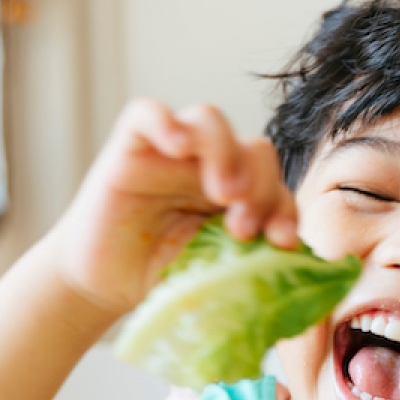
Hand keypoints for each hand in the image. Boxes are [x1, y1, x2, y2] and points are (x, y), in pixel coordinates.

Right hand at [48, 99, 298, 317]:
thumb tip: (299, 272)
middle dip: (260, 186)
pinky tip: (177, 146)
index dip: (285, 208)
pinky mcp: (129, 148)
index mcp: (238, 195)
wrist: (100, 286)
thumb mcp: (213, 275)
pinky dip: (165, 122)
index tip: (281, 241)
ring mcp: (169, 153)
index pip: (275, 184)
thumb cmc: (158, 279)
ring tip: (222, 193)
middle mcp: (208, 166)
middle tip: (243, 227)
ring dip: (225, 152)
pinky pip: (147, 114)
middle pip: (253, 149)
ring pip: (210, 121)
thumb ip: (251, 266)